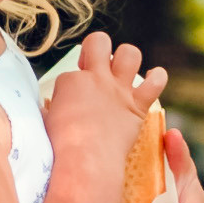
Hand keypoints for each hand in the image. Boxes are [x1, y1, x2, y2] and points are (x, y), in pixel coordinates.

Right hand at [43, 29, 165, 177]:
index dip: (71, 86)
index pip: (70, 73)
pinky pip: (155, 82)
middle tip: (93, 67)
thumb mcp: (46, 122)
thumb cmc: (62, 147)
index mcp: (70, 81)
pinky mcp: (137, 105)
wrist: (86, 161)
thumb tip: (47, 109)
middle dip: (96, 48)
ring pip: (130, 53)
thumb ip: (49, 110)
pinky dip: (157, 78)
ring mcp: (118, 89)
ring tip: (122, 70)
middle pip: (99, 41)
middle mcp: (96, 78)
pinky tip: (153, 78)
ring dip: (127, 58)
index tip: (71, 102)